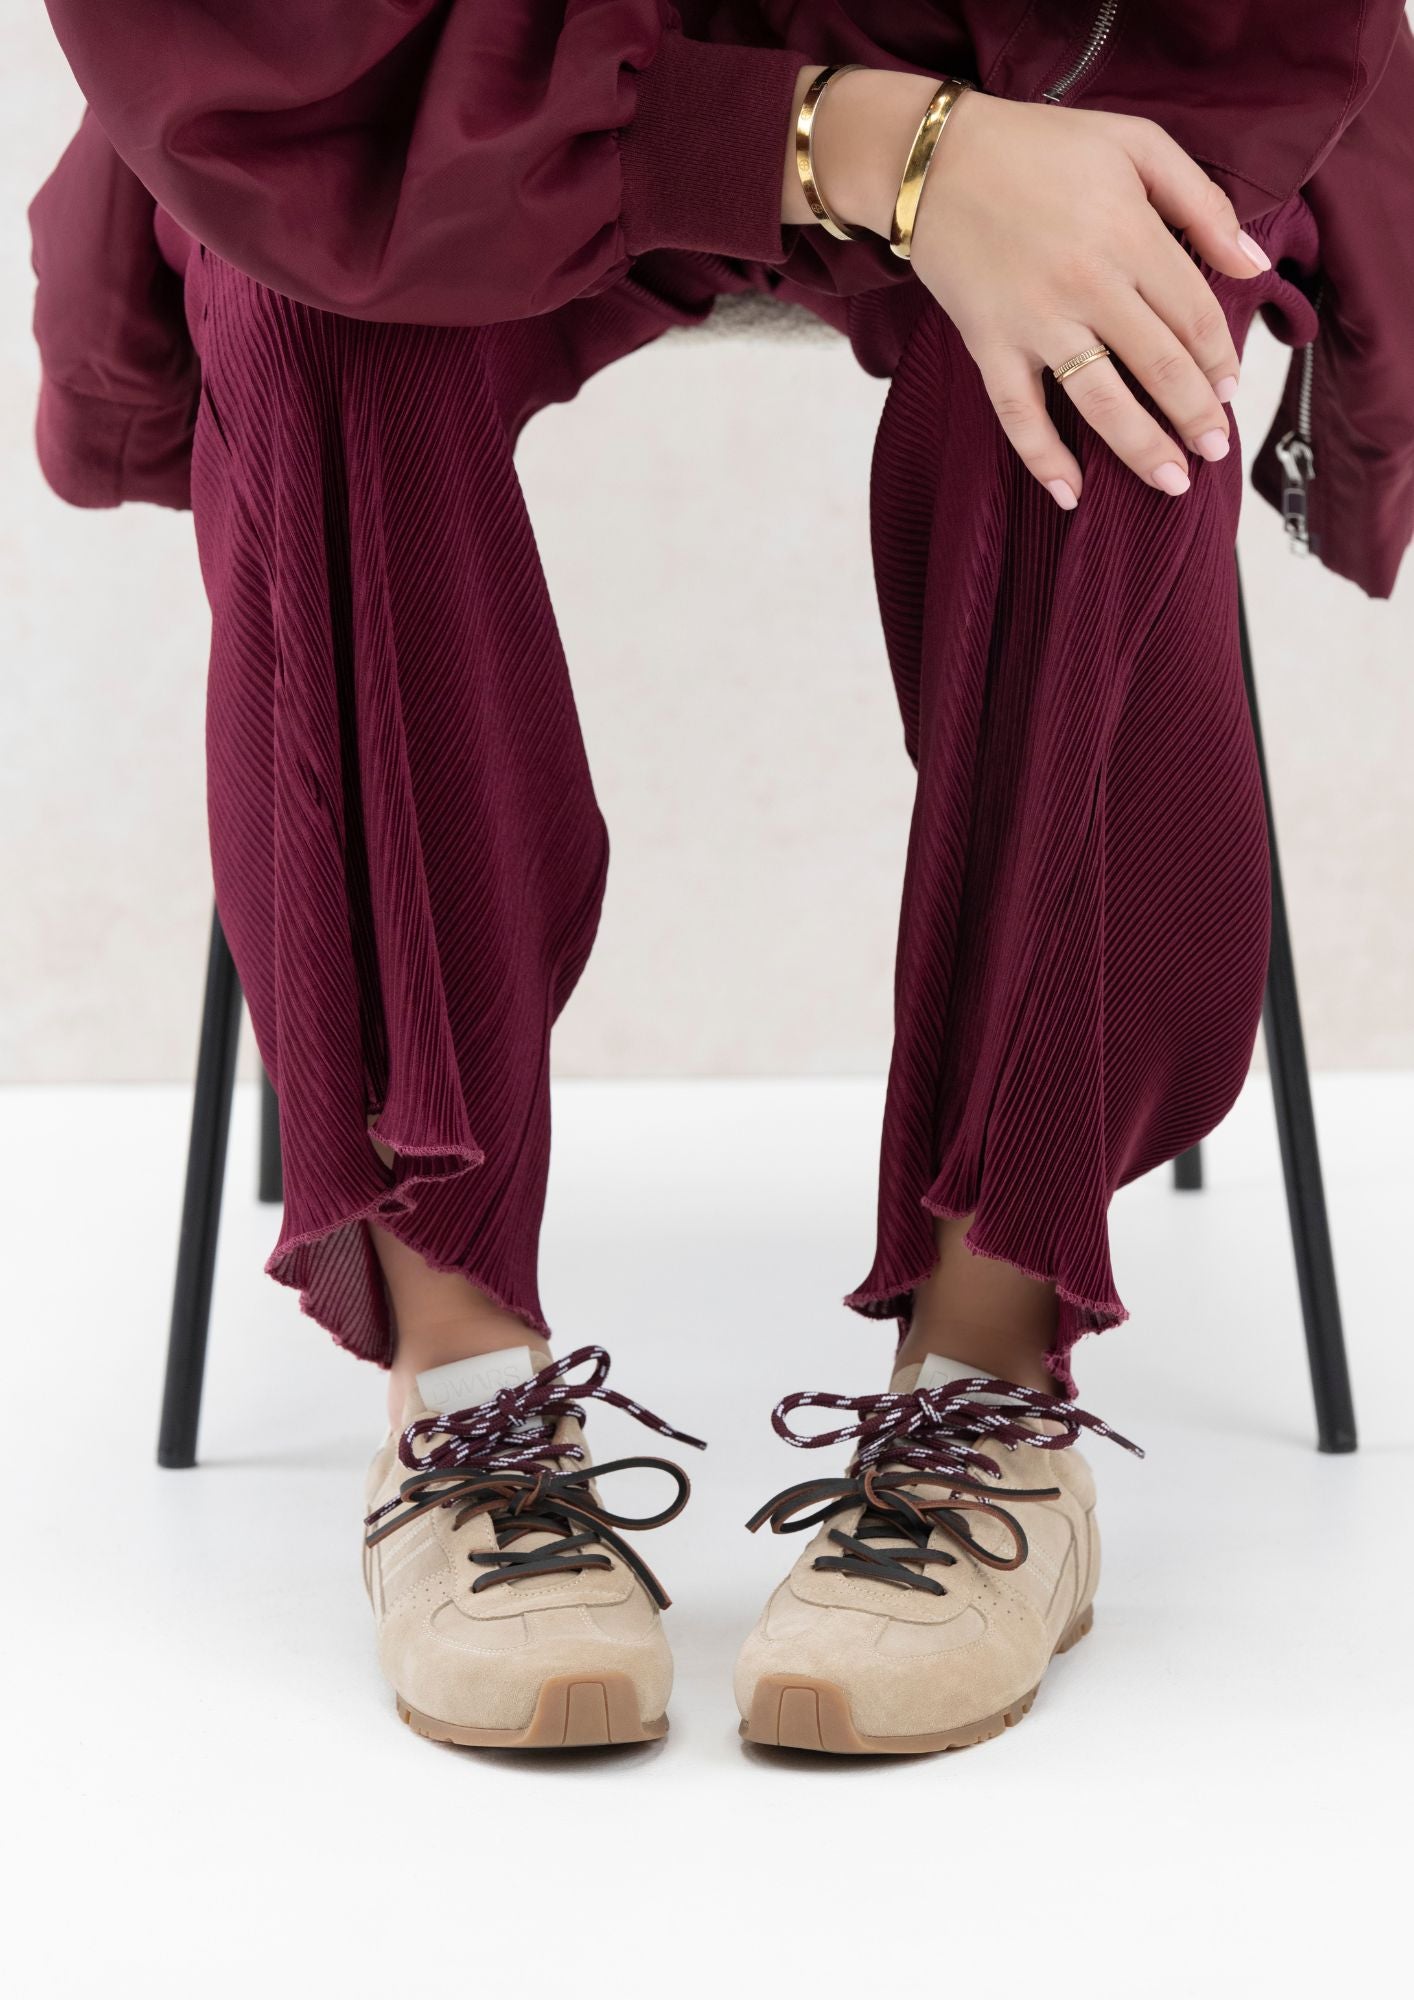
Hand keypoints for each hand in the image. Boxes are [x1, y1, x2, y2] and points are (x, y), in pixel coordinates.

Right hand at [804, 72, 1269, 507]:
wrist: (934, 162)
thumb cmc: (1039, 147)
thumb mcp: (1135, 144)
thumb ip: (1201, 201)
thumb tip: (1252, 264)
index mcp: (1130, 235)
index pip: (1195, 315)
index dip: (1220, 360)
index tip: (1230, 390)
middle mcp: (1088, 286)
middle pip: (1159, 368)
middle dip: (1197, 416)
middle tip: (1215, 449)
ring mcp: (1036, 323)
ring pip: (1101, 403)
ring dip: (1143, 449)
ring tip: (1174, 481)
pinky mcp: (990, 345)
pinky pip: (1019, 415)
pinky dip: (1044, 459)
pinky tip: (1072, 494)